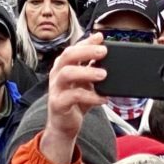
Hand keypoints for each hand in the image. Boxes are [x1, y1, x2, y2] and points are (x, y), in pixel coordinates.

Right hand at [42, 35, 108, 163]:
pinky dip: (90, 96)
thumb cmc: (75, 101)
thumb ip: (93, 69)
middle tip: (103, 51)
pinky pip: (73, 97)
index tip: (100, 37)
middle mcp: (57, 74)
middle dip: (86, 51)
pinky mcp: (58, 104)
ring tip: (103, 74)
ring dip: (86, 72)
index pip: (73, 48)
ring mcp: (56, 89)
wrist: (64, 126)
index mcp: (64, 66)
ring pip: (67, 73)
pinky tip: (102, 98)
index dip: (86, 42)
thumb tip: (107, 55)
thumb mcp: (86, 82)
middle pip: (67, 56)